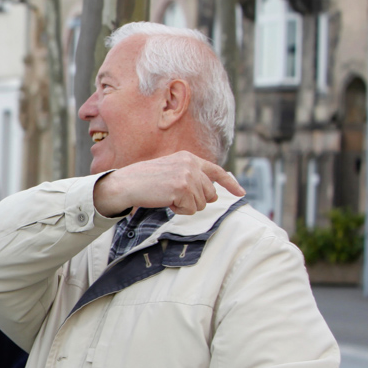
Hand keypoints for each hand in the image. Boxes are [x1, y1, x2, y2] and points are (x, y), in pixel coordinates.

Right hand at [92, 151, 243, 217]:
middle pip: (210, 193)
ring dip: (186, 206)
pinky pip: (191, 209)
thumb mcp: (171, 171)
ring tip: (168, 197)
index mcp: (189, 157)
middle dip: (196, 200)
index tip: (241, 193)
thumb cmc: (145, 181)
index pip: (217, 171)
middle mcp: (191, 164)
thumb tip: (214, 195)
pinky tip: (166, 201)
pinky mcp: (182, 188)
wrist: (126, 184)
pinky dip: (179, 210)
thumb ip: (192, 177)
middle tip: (176, 197)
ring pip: (201, 203)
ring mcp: (188, 176)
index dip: (230, 184)